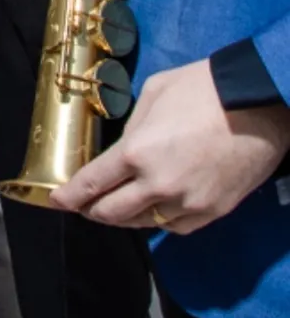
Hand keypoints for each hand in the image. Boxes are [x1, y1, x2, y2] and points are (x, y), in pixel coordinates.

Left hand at [51, 59, 289, 235]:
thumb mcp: (154, 93)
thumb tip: (126, 147)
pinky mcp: (211, 212)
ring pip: (143, 223)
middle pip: (112, 213)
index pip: (93, 184)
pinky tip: (154, 209)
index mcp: (137, 153)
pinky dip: (159, 220)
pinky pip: (175, 227)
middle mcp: (158, 185)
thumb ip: (133, 127)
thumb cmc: (204, 90)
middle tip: (85, 204)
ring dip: (125, 217)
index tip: (58, 200)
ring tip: (117, 206)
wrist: (258, 105)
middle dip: (92, 210)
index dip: (70, 196)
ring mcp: (187, 203)